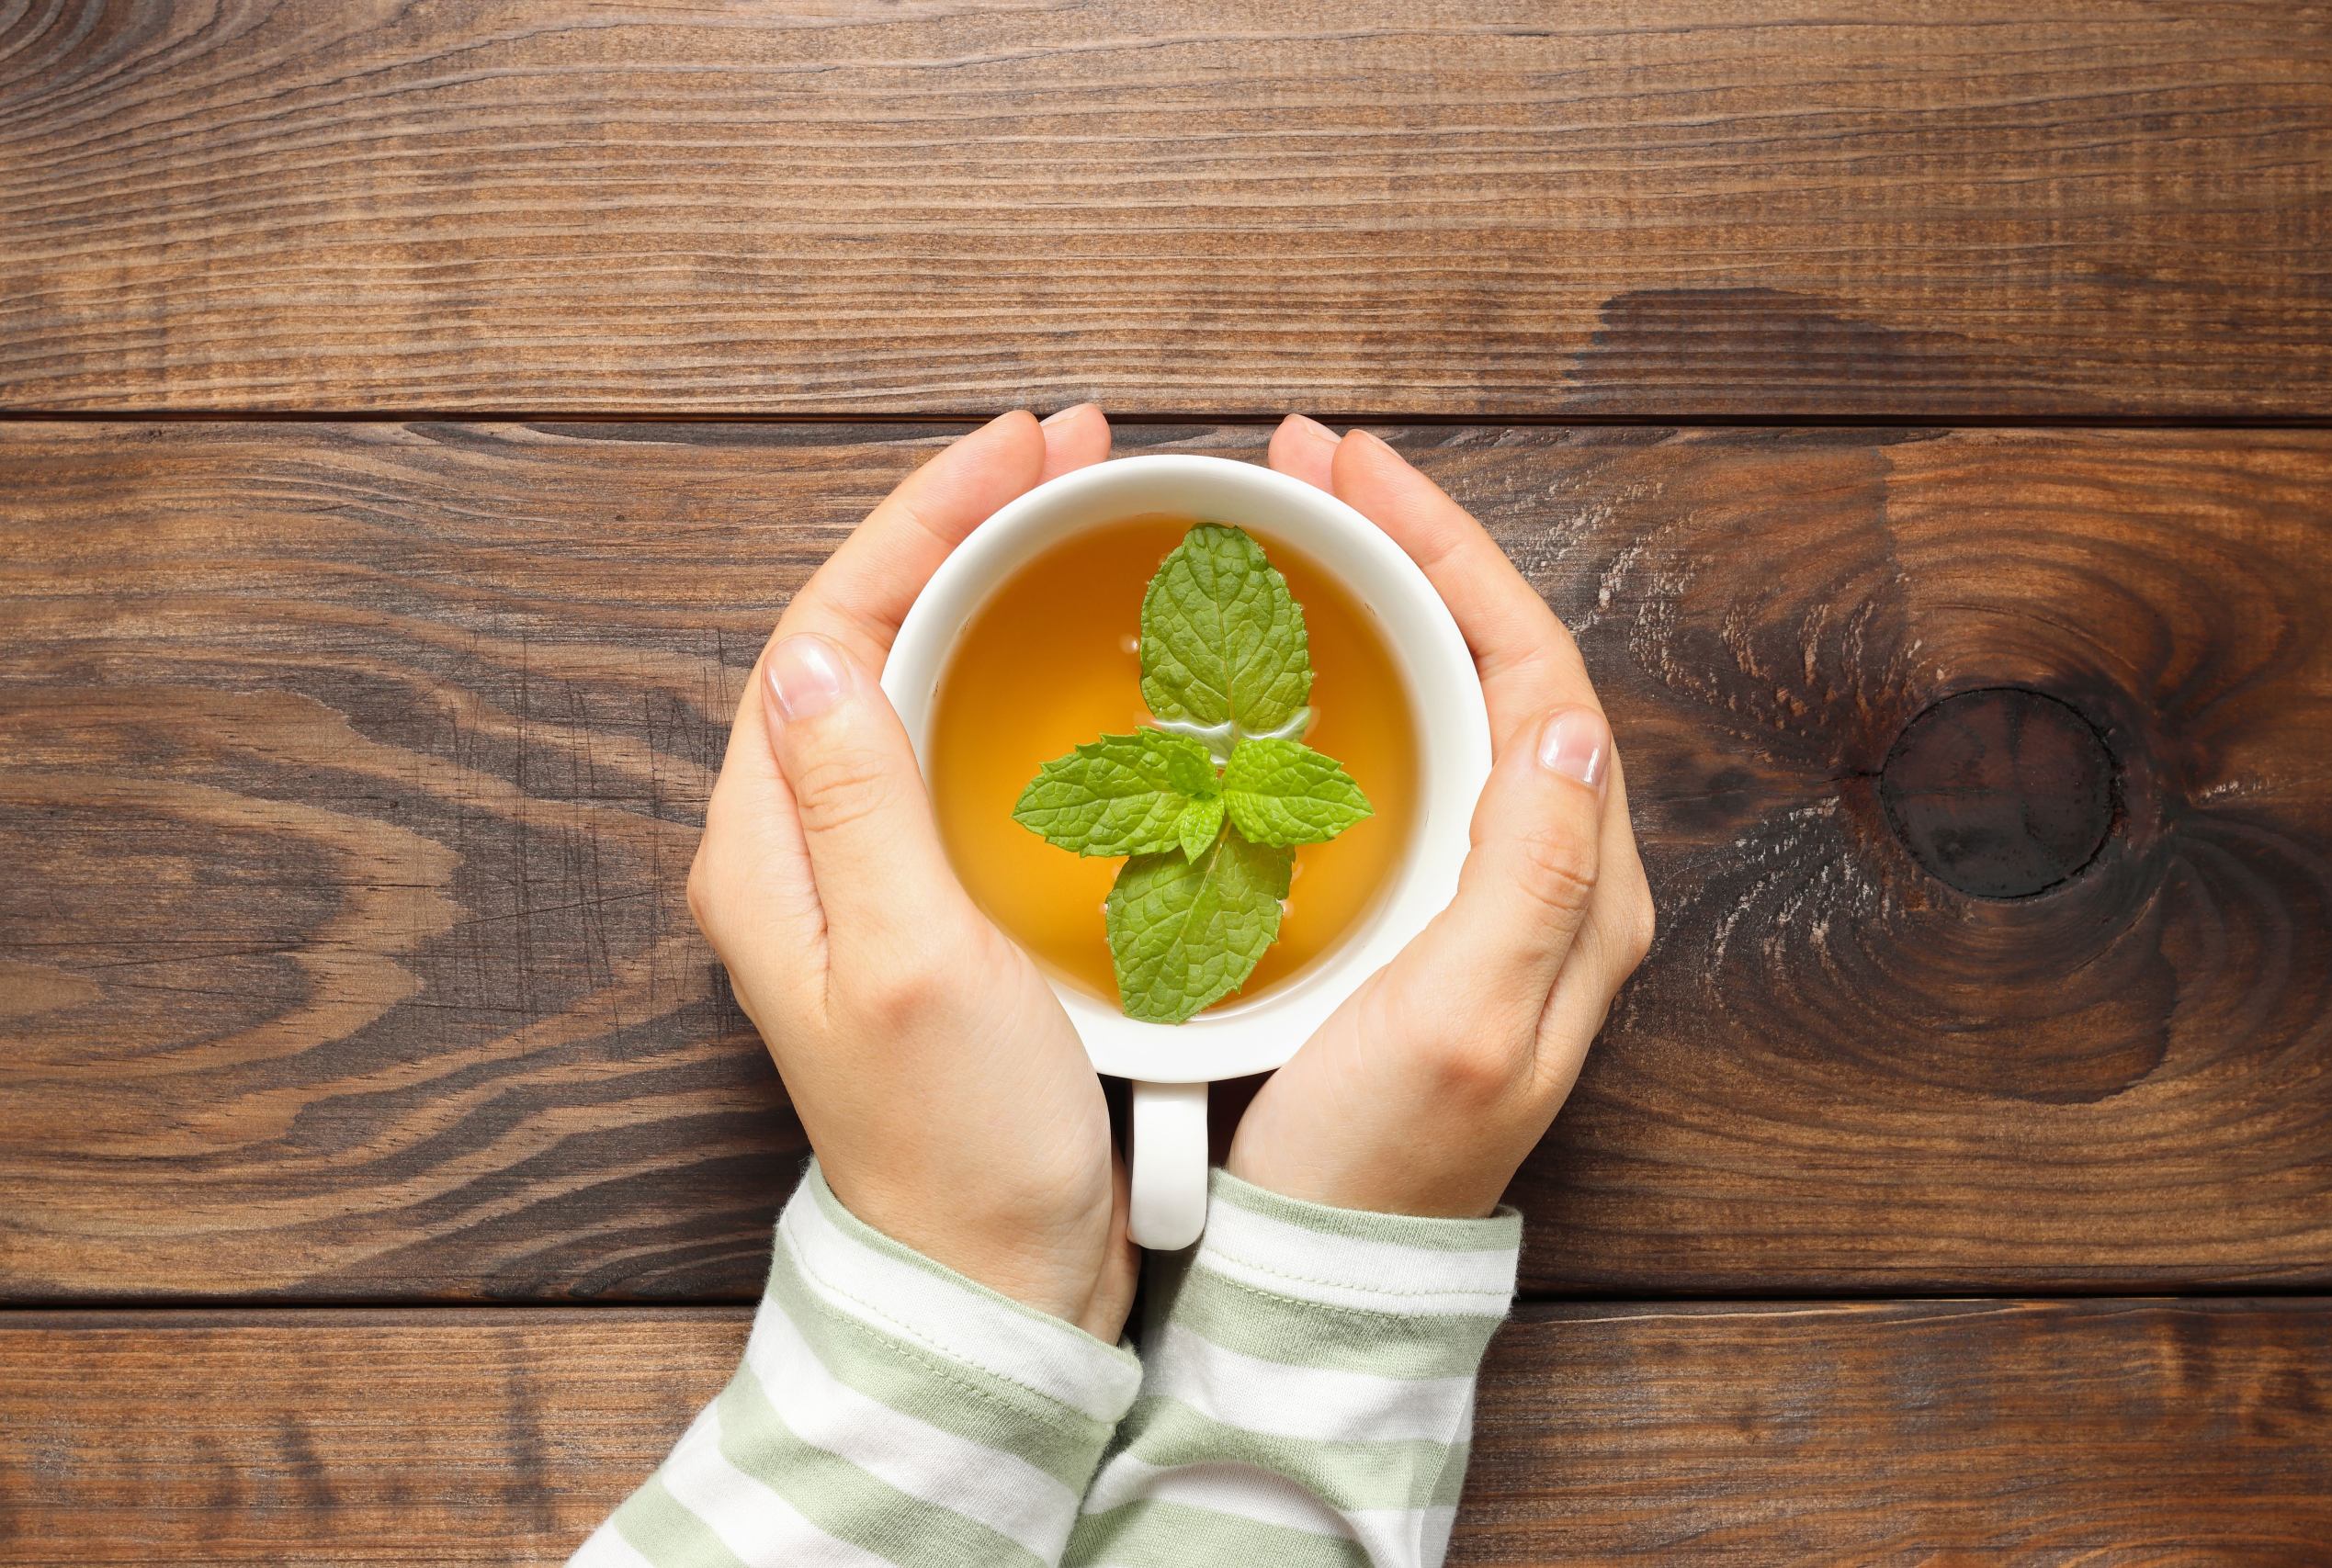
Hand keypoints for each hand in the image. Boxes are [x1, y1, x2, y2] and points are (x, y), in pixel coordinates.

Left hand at [687, 408, 1137, 1340]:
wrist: (997, 1273)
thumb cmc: (958, 1142)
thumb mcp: (906, 960)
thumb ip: (853, 799)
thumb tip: (812, 641)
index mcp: (770, 850)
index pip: (827, 627)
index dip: (917, 520)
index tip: (1015, 452)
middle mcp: (799, 848)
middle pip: (862, 632)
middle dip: (953, 525)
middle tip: (1061, 454)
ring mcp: (864, 873)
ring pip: (911, 676)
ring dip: (983, 582)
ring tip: (1073, 512)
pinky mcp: (927, 900)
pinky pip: (956, 743)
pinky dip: (1013, 672)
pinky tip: (1079, 653)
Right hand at [1226, 418, 1655, 1217]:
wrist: (1325, 1267)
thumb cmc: (1384, 1160)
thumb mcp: (1467, 1019)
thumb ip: (1531, 872)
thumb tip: (1563, 717)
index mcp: (1580, 886)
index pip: (1536, 668)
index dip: (1452, 554)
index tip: (1357, 474)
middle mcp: (1552, 876)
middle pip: (1501, 662)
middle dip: (1418, 551)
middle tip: (1316, 470)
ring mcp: (1489, 893)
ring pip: (1456, 699)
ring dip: (1390, 602)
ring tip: (1305, 530)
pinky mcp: (1425, 915)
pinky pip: (1410, 758)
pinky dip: (1360, 683)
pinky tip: (1293, 662)